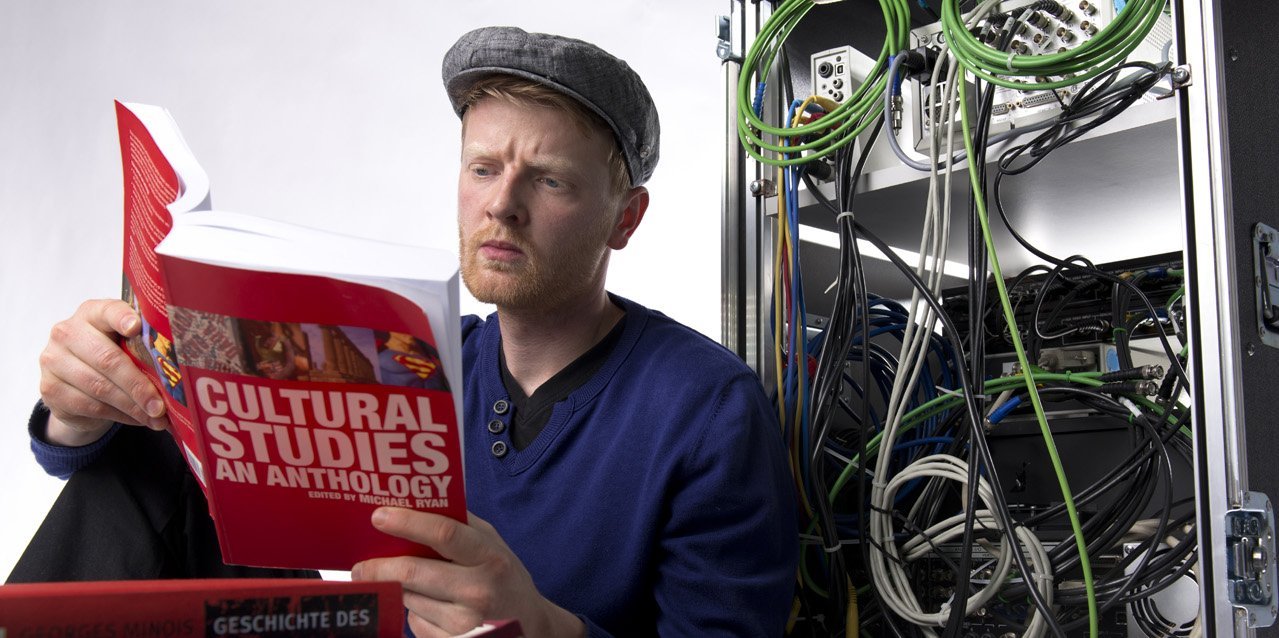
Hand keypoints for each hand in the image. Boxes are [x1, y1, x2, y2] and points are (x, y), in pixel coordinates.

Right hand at [38, 299, 169, 445]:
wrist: (74, 383)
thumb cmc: (109, 355)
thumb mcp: (124, 344)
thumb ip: (143, 345)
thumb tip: (182, 368)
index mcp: (92, 313)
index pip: (107, 311)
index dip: (122, 318)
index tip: (137, 327)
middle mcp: (67, 332)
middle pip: (108, 359)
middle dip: (139, 385)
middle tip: (161, 405)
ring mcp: (54, 360)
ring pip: (100, 387)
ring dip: (133, 406)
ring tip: (157, 417)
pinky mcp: (50, 389)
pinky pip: (91, 406)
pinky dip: (120, 415)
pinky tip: (138, 419)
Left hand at [351, 508, 584, 637]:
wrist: (529, 627)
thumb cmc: (504, 578)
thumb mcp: (494, 545)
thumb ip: (461, 524)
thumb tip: (415, 502)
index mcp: (489, 558)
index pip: (444, 534)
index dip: (408, 523)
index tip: (378, 516)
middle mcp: (478, 591)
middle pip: (413, 572)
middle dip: (378, 567)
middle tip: (360, 566)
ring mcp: (463, 624)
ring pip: (408, 599)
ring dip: (398, 589)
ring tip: (409, 585)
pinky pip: (413, 623)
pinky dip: (413, 612)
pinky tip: (429, 608)